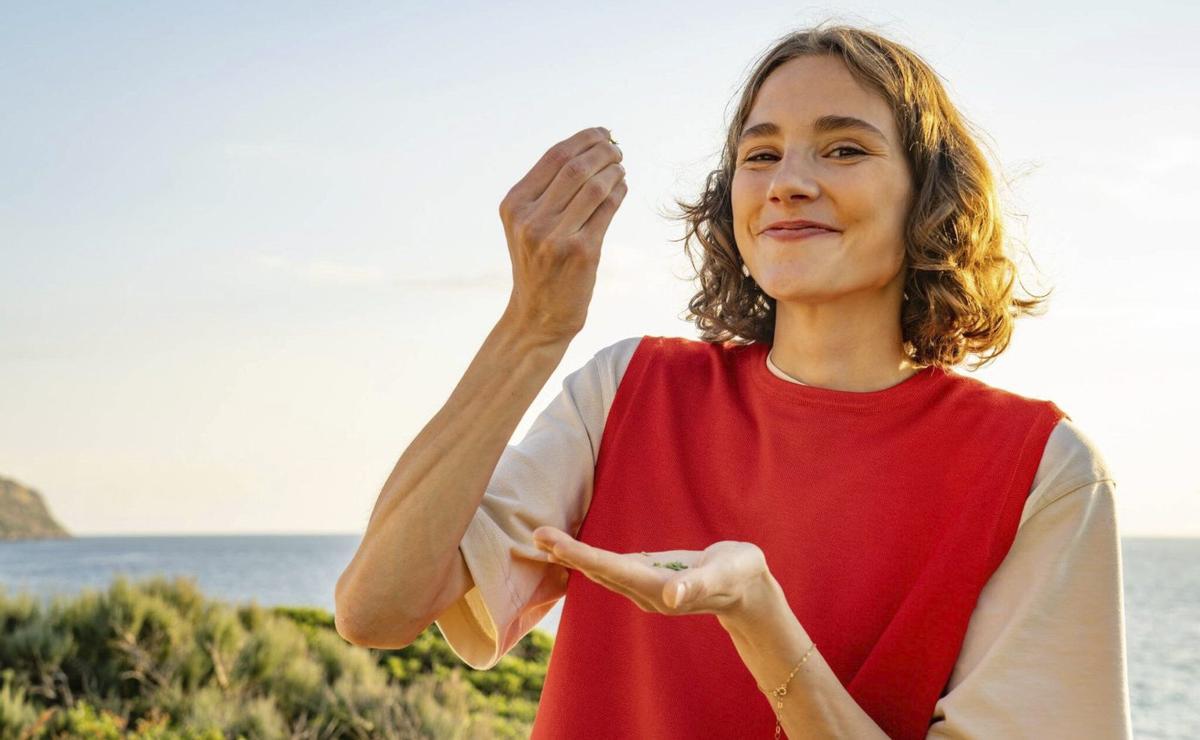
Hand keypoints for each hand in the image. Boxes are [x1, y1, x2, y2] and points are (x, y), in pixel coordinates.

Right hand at [499, 126, 626, 344]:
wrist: (538, 315)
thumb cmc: (538, 264)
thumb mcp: (527, 224)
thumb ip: (547, 190)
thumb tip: (590, 147)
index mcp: (514, 205)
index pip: (554, 157)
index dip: (583, 138)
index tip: (601, 133)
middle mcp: (531, 219)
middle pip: (576, 167)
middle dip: (603, 151)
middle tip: (617, 149)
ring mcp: (555, 237)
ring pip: (595, 186)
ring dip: (614, 170)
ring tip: (620, 167)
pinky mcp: (581, 252)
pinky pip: (607, 209)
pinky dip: (619, 192)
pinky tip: (621, 187)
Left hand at [530, 525, 769, 616]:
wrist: (749, 591)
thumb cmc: (740, 574)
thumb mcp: (724, 574)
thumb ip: (697, 584)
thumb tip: (670, 597)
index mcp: (659, 588)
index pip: (611, 569)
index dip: (580, 555)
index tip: (552, 542)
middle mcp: (645, 592)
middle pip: (598, 571)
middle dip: (567, 554)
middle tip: (536, 534)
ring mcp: (646, 589)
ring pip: (601, 572)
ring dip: (573, 557)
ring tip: (545, 540)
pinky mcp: (649, 580)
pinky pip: (611, 570)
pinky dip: (589, 559)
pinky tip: (574, 552)